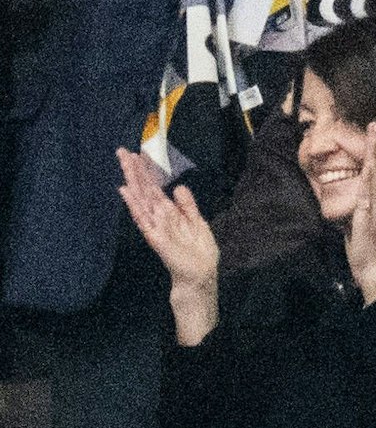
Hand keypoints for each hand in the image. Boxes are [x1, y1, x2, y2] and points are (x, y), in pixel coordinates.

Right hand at [118, 147, 220, 345]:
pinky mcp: (154, 237)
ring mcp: (155, 225)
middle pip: (144, 189)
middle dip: (134, 170)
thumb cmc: (199, 253)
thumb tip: (178, 186)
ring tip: (123, 161)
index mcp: (170, 213)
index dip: (147, 172)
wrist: (201, 276)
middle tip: (122, 150)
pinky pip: (142, 218)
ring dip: (132, 180)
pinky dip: (133, 204)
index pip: (155, 188)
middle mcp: (159, 217)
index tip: (139, 154)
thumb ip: (188, 206)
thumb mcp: (198, 223)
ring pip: (140, 198)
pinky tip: (125, 190)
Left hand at [344, 123, 375, 304]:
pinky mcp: (367, 220)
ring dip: (374, 157)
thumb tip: (357, 196)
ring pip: (375, 178)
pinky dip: (368, 185)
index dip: (374, 151)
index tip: (373, 132)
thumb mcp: (361, 221)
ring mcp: (375, 209)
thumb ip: (359, 207)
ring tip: (373, 139)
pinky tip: (369, 171)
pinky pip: (368, 200)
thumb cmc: (367, 247)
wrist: (375, 267)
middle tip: (374, 124)